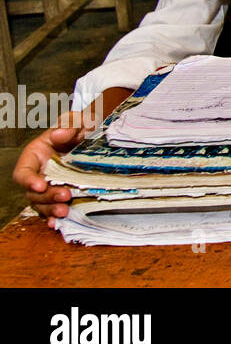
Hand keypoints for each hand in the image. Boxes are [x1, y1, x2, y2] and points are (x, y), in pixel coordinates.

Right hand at [12, 108, 102, 223]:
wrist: (95, 138)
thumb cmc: (80, 128)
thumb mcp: (77, 120)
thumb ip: (68, 124)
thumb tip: (58, 135)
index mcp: (35, 156)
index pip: (23, 172)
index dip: (28, 181)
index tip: (41, 185)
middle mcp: (39, 174)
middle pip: (34, 192)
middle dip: (47, 197)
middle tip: (65, 196)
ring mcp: (49, 187)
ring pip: (42, 204)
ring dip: (51, 210)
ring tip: (65, 211)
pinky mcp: (61, 196)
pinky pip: (54, 209)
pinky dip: (55, 217)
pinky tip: (59, 223)